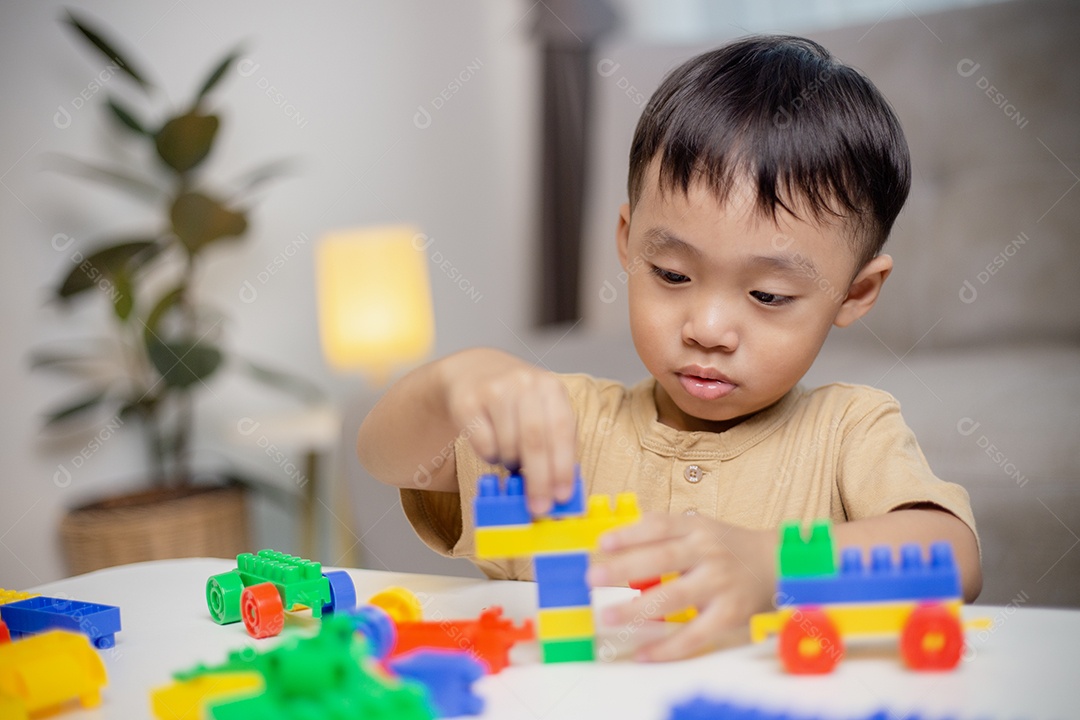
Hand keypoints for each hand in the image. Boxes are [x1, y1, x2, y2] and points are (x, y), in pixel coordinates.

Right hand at [442, 349, 576, 513]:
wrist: (473, 372)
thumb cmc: (516, 402)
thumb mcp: (542, 411)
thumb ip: (553, 444)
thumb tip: (559, 490)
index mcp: (551, 387)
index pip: (562, 431)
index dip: (563, 466)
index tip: (562, 496)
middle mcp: (524, 383)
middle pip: (535, 440)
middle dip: (538, 479)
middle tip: (538, 507)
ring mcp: (494, 389)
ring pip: (508, 444)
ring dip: (512, 462)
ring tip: (512, 458)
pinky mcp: (467, 401)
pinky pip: (483, 443)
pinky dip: (490, 456)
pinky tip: (493, 446)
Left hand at [587, 512, 775, 660]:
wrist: (776, 564)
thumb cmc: (726, 547)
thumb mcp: (699, 529)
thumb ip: (665, 535)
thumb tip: (616, 546)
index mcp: (697, 528)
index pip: (660, 526)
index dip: (630, 534)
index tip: (603, 543)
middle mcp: (707, 552)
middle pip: (663, 558)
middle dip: (625, 568)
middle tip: (593, 578)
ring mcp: (719, 583)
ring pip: (675, 597)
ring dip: (638, 609)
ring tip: (609, 616)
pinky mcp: (729, 613)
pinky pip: (695, 634)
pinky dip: (668, 647)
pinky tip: (644, 653)